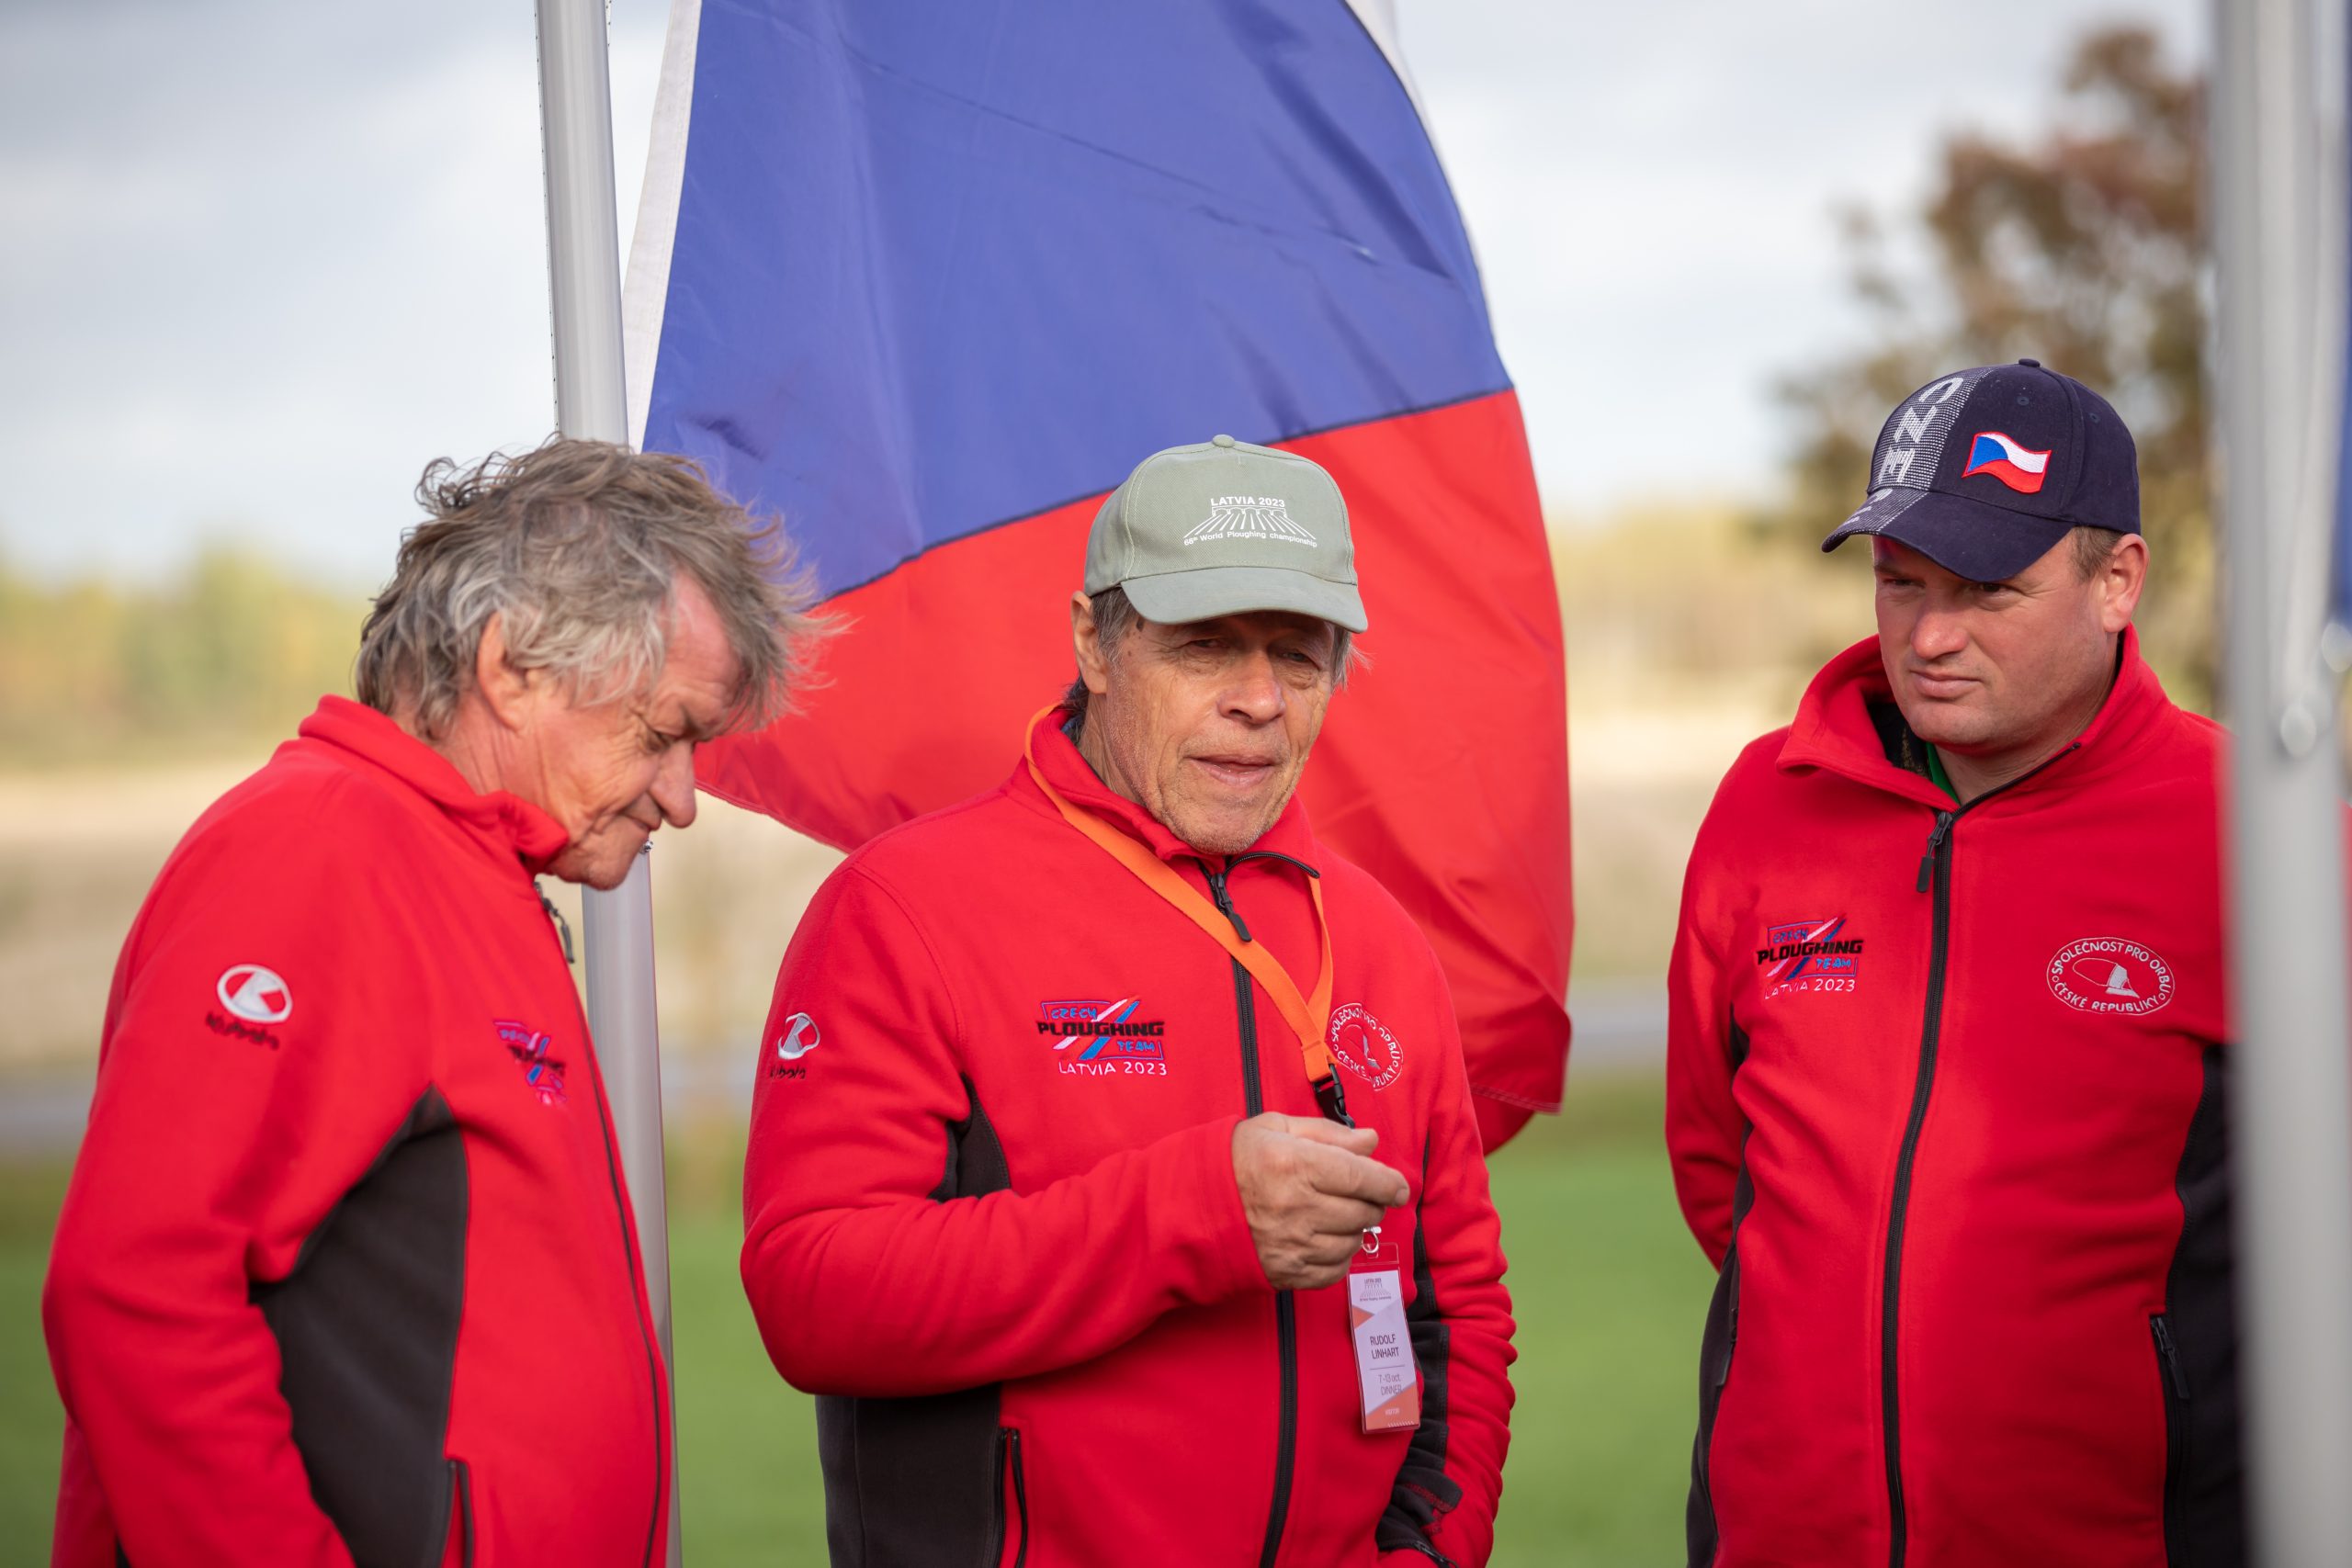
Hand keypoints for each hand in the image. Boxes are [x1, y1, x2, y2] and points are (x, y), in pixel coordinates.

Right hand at [1231, 1113, 1410, 1291]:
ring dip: (1354, 1228)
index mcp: (1296, 1165)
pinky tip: (1325, 1239)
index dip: (1388, 1183)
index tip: (1398, 1187)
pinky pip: (1333, 1271)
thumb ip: (1327, 1134)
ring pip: (1351, 1242)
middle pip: (1362, 1211)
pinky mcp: (1285, 1272)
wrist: (1189, 1205)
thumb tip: (1371, 1142)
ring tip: (1335, 1214)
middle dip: (1371, 1202)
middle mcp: (1297, 1207)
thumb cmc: (1235, 1160)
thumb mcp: (1276, 1128)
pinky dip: (1338, 1256)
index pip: (1361, 1178)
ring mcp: (1291, 1245)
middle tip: (1359, 1194)